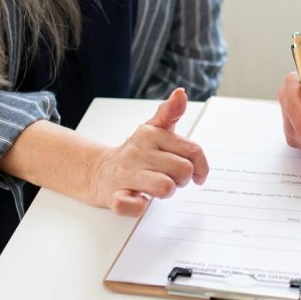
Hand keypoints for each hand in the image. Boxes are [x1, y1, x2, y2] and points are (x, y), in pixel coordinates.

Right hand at [88, 88, 208, 215]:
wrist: (99, 171)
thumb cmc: (137, 153)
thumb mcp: (154, 129)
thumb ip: (170, 113)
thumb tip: (181, 93)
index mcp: (151, 134)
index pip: (193, 151)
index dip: (201, 166)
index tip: (198, 174)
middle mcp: (138, 151)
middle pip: (183, 170)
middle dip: (182, 179)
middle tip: (172, 178)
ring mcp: (125, 174)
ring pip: (166, 187)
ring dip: (166, 192)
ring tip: (156, 187)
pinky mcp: (115, 196)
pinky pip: (134, 206)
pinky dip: (140, 207)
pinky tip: (139, 198)